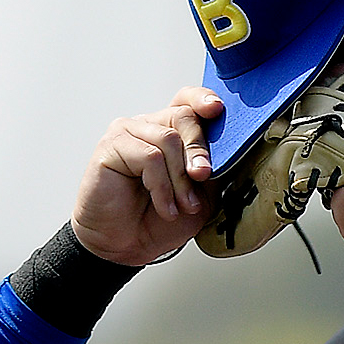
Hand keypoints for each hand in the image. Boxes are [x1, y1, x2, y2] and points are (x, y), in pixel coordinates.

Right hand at [69, 88, 221, 265]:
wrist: (129, 244)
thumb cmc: (164, 217)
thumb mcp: (203, 193)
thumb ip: (214, 166)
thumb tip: (233, 146)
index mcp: (172, 131)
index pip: (187, 100)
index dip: (202, 99)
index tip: (216, 108)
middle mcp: (149, 126)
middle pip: (184, 117)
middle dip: (199, 152)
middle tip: (202, 179)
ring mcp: (128, 133)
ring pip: (168, 140)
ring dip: (181, 180)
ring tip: (182, 206)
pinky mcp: (110, 146)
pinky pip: (149, 157)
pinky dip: (163, 187)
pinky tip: (165, 206)